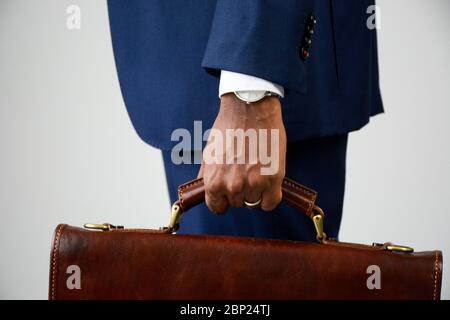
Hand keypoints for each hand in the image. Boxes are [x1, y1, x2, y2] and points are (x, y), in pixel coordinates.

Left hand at [198, 92, 285, 213]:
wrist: (249, 108)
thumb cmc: (228, 127)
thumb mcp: (209, 152)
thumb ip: (207, 175)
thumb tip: (206, 191)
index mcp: (214, 182)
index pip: (217, 208)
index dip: (223, 200)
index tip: (228, 194)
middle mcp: (232, 187)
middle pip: (237, 204)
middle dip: (240, 192)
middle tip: (244, 173)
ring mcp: (254, 184)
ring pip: (254, 203)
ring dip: (256, 191)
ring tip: (256, 171)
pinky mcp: (273, 179)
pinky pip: (271, 203)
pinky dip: (270, 197)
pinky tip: (269, 184)